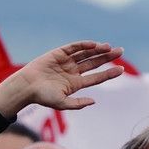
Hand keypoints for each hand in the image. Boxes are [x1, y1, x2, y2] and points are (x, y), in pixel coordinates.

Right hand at [0, 41, 123, 117]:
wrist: (26, 86)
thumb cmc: (42, 96)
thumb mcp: (61, 103)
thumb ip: (77, 103)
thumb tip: (94, 101)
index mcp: (75, 84)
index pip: (96, 77)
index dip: (109, 73)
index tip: (121, 69)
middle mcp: (73, 71)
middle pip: (94, 62)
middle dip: (107, 57)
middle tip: (121, 51)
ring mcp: (66, 61)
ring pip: (86, 53)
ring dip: (98, 50)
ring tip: (110, 47)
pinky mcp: (59, 53)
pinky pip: (74, 47)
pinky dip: (84, 45)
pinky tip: (94, 45)